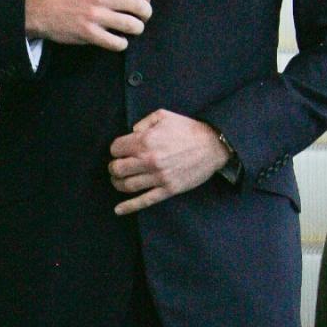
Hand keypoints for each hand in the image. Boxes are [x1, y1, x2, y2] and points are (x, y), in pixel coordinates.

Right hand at [26, 0, 151, 51]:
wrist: (42, 10)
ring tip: (132, 30)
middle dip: (146, 14)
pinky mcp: (90, 34)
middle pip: (139, 5)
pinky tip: (118, 41)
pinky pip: (116, 42)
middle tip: (142, 19)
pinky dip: (122, 44)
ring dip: (137, 29)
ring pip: (132, 25)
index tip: (146, 0)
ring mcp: (96, 16)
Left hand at [109, 110, 229, 214]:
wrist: (213, 145)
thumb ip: (144, 122)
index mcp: (146, 141)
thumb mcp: (164, 115)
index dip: (116, 149)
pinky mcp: (168, 189)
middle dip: (113, 167)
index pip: (116, 149)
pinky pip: (145, 201)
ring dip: (118, 183)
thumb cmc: (188, 129)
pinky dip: (129, 207)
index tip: (120, 151)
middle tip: (116, 167)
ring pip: (127, 185)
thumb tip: (132, 133)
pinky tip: (118, 210)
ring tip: (118, 180)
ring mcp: (158, 177)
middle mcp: (149, 160)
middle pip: (117, 168)